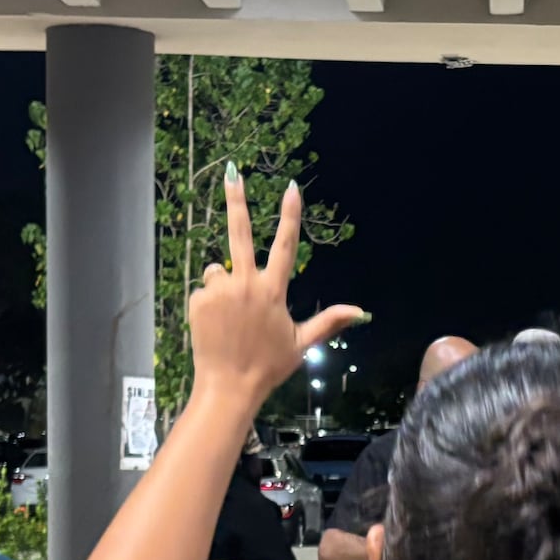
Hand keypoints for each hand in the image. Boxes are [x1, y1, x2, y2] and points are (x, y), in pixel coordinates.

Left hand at [188, 173, 364, 405]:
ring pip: (220, 272)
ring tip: (230, 318)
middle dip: (237, 201)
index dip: (290, 215)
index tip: (291, 188)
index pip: (286, 245)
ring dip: (224, 285)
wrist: (229, 387)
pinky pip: (205, 290)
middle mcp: (247, 284)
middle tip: (233, 172)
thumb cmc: (269, 366)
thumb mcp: (302, 344)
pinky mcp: (199, 300)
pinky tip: (216, 325)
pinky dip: (210, 302)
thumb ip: (329, 322)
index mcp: (273, 291)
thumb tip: (360, 311)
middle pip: (240, 233)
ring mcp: (220, 291)